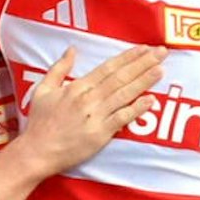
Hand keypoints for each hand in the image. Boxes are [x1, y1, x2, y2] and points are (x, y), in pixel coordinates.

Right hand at [17, 45, 162, 172]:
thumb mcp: (42, 90)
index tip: (144, 48)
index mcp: (77, 87)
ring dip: (144, 81)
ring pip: (124, 95)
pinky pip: (122, 119)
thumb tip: (72, 50)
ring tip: (160, 70)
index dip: (128, 57)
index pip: (108, 68)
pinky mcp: (100, 134)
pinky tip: (150, 100)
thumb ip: (58, 69)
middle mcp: (88, 99)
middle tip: (161, 52)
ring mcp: (95, 116)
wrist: (37, 151)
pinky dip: (137, 109)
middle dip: (143, 63)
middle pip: (121, 77)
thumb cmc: (39, 123)